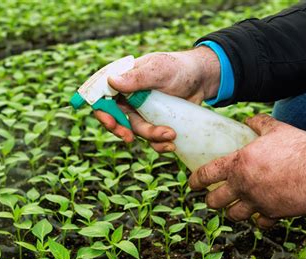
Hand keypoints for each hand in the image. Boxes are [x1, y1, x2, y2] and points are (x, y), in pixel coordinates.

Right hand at [94, 47, 220, 151]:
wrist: (203, 79)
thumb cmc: (179, 68)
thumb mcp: (158, 70)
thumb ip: (136, 77)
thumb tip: (111, 80)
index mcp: (124, 81)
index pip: (103, 97)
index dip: (102, 111)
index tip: (110, 123)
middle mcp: (129, 97)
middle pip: (116, 119)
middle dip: (122, 130)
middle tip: (129, 138)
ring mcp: (142, 111)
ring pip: (137, 130)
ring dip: (151, 136)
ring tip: (171, 134)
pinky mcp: (155, 122)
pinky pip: (151, 138)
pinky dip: (159, 144)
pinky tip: (172, 144)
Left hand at [188, 114, 305, 227]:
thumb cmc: (298, 148)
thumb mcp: (276, 129)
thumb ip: (259, 123)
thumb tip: (250, 119)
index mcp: (238, 164)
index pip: (206, 174)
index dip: (195, 181)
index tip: (192, 184)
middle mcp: (242, 185)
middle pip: (215, 201)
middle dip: (211, 200)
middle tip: (213, 197)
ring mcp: (256, 202)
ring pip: (234, 214)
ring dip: (232, 210)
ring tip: (235, 206)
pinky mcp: (273, 213)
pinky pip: (260, 221)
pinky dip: (259, 218)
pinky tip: (261, 212)